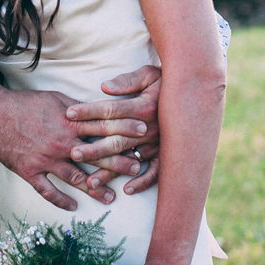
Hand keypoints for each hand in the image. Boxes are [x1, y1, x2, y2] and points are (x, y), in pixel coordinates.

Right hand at [0, 88, 131, 213]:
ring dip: (94, 188)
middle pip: (96, 156)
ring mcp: (46, 160)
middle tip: (137, 169)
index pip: (104, 127)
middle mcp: (62, 144)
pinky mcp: (31, 172)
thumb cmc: (26, 103)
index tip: (144, 131)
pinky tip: (73, 207)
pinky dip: (61, 200)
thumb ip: (78, 108)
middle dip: (118, 163)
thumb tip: (97, 110)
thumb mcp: (56, 98)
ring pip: (76, 178)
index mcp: (70, 123)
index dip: (125, 129)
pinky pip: (48, 191)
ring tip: (110, 198)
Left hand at [65, 65, 161, 195]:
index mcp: (143, 107)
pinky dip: (143, 181)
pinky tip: (128, 189)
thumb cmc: (166, 82)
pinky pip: (156, 171)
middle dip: (93, 148)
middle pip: (116, 139)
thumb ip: (127, 81)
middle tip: (73, 153)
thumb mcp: (149, 74)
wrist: (195, 94)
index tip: (69, 113)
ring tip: (91, 182)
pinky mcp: (166, 153)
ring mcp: (158, 143)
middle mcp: (149, 128)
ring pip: (129, 159)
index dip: (88, 111)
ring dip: (110, 171)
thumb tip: (104, 87)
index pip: (110, 110)